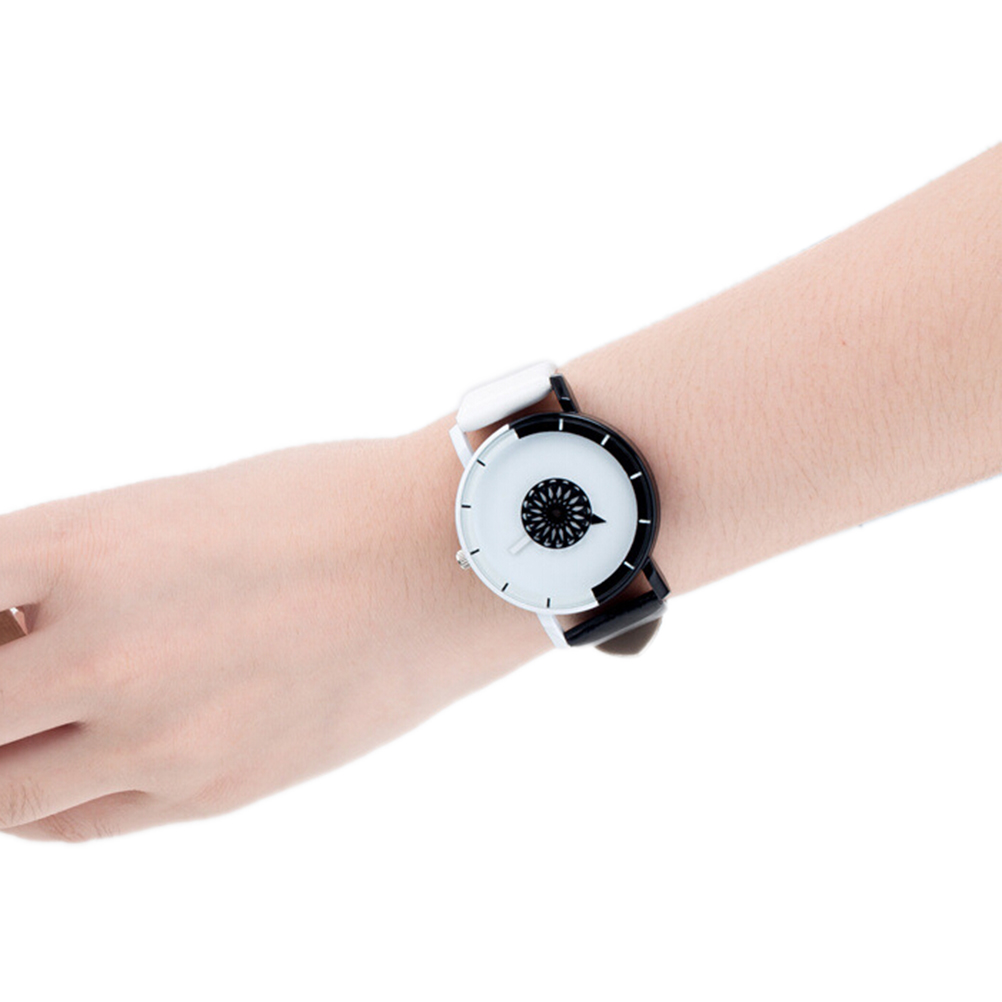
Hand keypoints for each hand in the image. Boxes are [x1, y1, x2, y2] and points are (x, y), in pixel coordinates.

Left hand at [0, 423, 548, 841]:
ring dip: (4, 760)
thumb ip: (80, 574)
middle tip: (17, 668)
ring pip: (1, 795)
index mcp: (86, 544)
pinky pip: (82, 822)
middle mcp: (103, 647)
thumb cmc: (329, 505)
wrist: (451, 558)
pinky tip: (80, 763)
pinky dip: (52, 802)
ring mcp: (158, 733)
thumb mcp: (182, 509)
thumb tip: (21, 631)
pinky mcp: (215, 789)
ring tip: (43, 720)